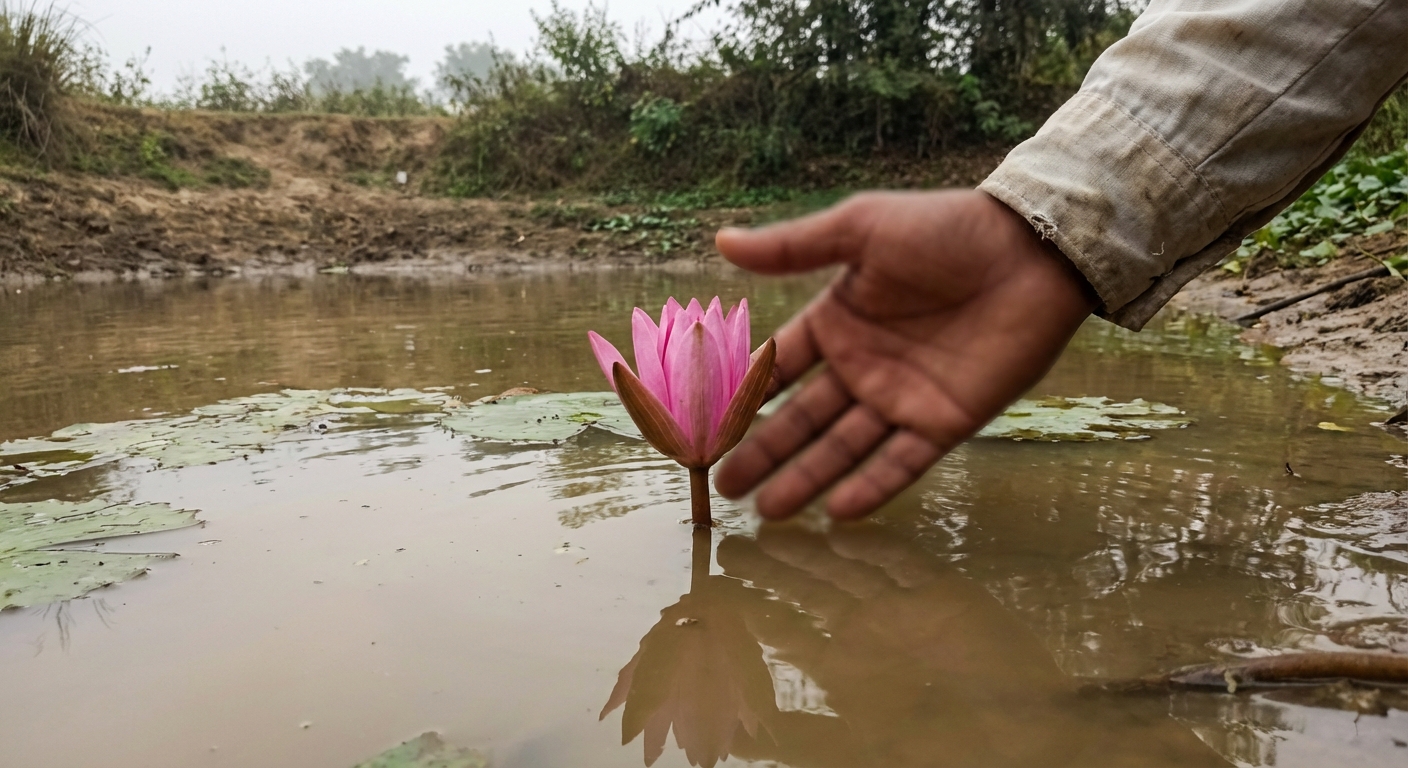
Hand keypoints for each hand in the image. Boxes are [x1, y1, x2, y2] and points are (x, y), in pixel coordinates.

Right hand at [713, 190, 1097, 519]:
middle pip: (802, 420)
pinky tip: (837, 511)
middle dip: (763, 454)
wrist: (1032, 250)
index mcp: (838, 322)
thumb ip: (794, 247)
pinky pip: (903, 462)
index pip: (778, 370)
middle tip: (724, 489)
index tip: (704, 429)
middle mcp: (863, 366)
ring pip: (844, 448)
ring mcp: (903, 397)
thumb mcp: (861, 229)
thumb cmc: (945, 230)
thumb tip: (722, 240)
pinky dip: (873, 486)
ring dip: (806, 479)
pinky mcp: (946, 421)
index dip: (742, 399)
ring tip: (767, 513)